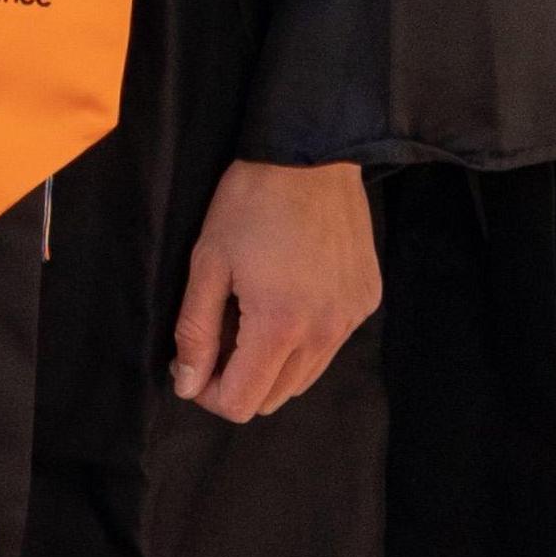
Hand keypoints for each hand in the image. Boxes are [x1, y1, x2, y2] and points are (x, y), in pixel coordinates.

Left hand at [170, 158, 381, 422]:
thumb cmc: (250, 202)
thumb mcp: (208, 263)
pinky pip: (330, 344)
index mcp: (280, 326)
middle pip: (274, 397)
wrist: (310, 153)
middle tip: (219, 335)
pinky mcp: (366, 300)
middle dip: (239, 380)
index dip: (211, 393)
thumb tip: (189, 385)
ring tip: (252, 315)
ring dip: (273, 363)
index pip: (243, 403)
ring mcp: (350, 318)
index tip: (194, 362)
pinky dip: (305, 338)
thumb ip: (196, 332)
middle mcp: (324, 332)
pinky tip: (290, 296)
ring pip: (305, 376)